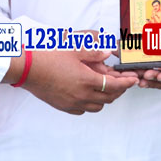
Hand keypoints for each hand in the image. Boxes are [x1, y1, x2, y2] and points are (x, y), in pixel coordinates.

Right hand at [21, 50, 138, 114]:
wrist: (27, 69)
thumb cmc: (48, 57)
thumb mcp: (74, 50)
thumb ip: (94, 53)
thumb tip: (108, 54)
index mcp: (86, 80)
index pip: (114, 86)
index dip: (126, 83)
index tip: (133, 80)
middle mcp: (81, 95)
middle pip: (109, 98)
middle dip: (118, 90)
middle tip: (121, 81)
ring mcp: (72, 103)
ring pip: (97, 106)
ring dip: (105, 98)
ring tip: (106, 87)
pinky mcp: (63, 106)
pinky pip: (83, 110)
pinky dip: (90, 104)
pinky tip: (88, 94)